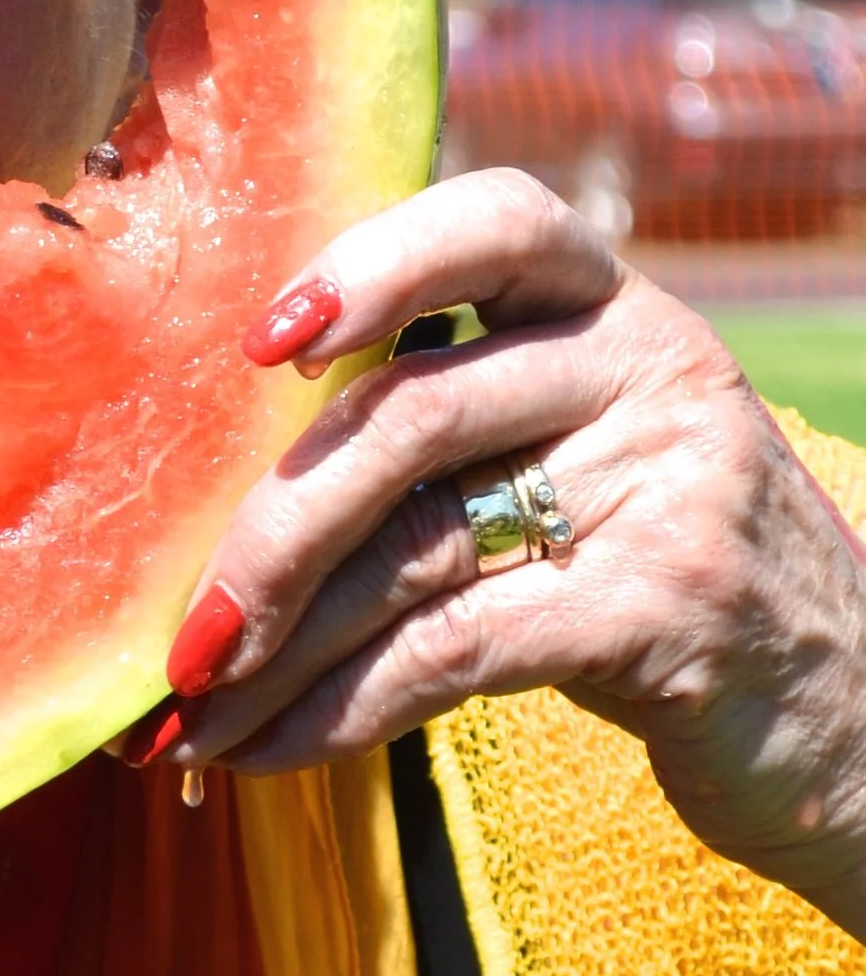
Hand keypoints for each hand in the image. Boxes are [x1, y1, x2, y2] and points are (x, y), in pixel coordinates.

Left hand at [147, 169, 865, 938]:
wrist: (853, 720)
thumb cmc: (653, 577)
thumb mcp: (574, 466)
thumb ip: (443, 434)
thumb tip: (211, 492)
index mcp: (611, 306)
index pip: (495, 222)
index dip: (371, 263)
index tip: (263, 345)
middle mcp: (646, 367)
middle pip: (407, 415)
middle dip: (265, 536)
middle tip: (177, 637)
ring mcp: (669, 484)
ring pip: (415, 541)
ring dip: (278, 646)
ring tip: (188, 716)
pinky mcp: (667, 609)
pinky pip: (454, 648)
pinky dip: (339, 710)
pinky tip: (269, 754)